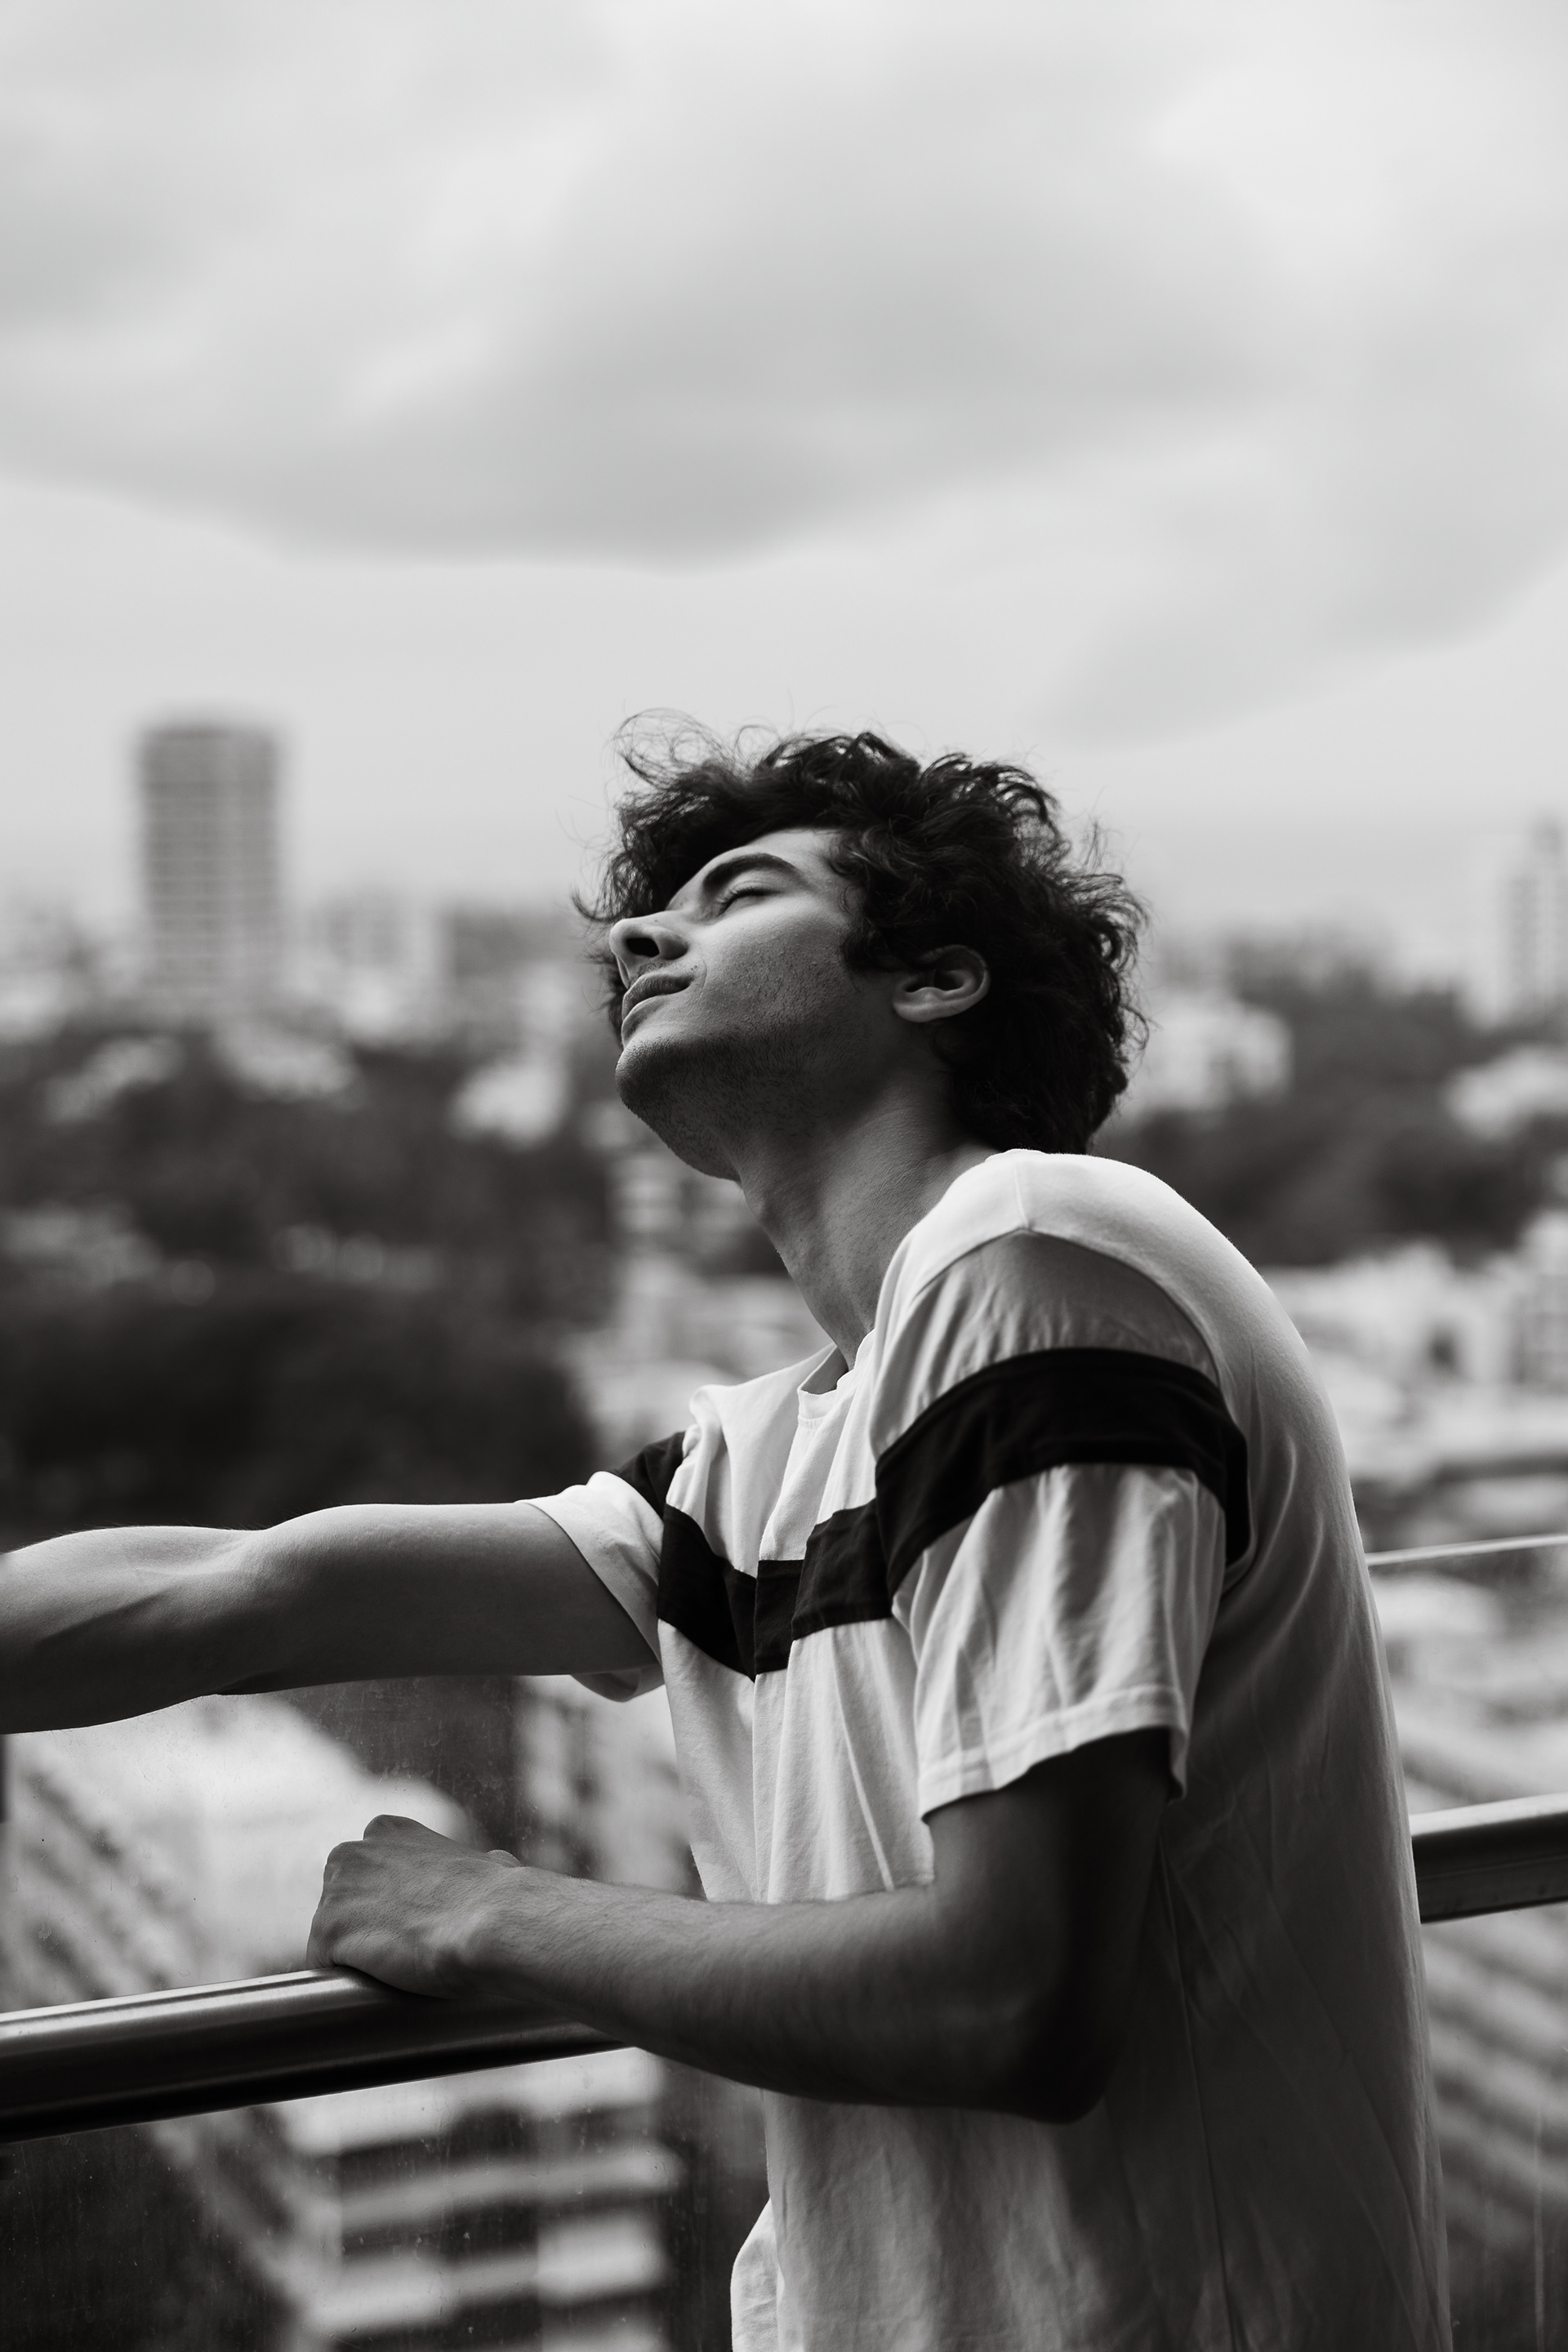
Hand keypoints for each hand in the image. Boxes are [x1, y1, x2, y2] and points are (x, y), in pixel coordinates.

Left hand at [306, 1813, 526, 1996]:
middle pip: (340, 1905)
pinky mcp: (328, 1929)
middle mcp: (352, 1852)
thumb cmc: (499, 1898)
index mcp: (387, 1832)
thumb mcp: (480, 1863)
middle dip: (362, 1930)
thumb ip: (467, 1865)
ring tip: (394, 1972)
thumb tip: (496, 1864)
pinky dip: (345, 1982)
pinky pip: (323, 1968)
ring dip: (355, 1959)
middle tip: (400, 1954)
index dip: (384, 1907)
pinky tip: (376, 1985)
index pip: (364, 1877)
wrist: (492, 1922)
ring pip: (330, 1939)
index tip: (408, 1928)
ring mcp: (335, 1890)